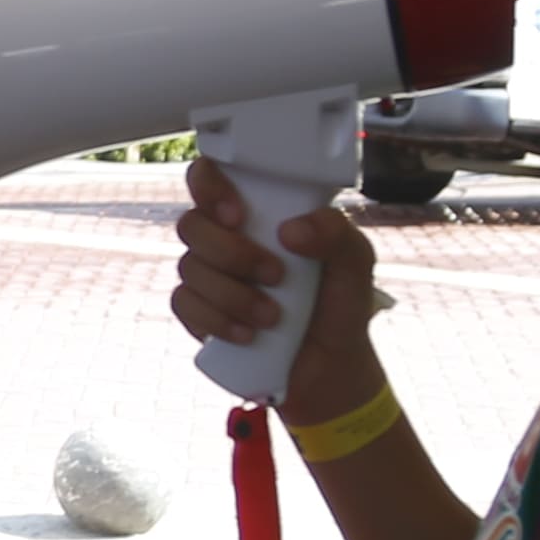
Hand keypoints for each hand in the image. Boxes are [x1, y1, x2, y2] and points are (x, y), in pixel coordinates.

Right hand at [174, 157, 388, 423]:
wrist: (330, 366)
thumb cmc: (339, 303)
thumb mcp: (355, 263)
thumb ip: (336, 234)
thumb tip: (289, 231)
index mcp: (257, 210)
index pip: (209, 174)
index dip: (209, 185)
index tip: (237, 215)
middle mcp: (225, 236)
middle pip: (191, 224)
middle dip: (231, 253)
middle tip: (276, 275)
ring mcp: (208, 275)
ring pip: (188, 267)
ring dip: (232, 295)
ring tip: (272, 317)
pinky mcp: (198, 312)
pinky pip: (183, 304)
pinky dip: (216, 320)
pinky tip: (247, 334)